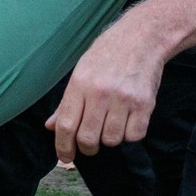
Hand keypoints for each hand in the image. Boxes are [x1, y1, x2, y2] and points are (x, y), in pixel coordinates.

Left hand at [46, 21, 170, 159]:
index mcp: (80, 84)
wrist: (141, 38)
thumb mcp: (81, 72)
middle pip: (88, 138)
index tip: (65, 157)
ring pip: (112, 140)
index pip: (66, 125)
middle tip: (90, 145)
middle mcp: (100, 92)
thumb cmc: (107, 55)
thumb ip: (66, 102)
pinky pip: (134, 136)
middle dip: (87, 148)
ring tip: (111, 124)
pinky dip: (130, 134)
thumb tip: (51, 127)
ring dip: (110, 139)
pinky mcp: (144, 104)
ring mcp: (123, 99)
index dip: (63, 147)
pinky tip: (128, 120)